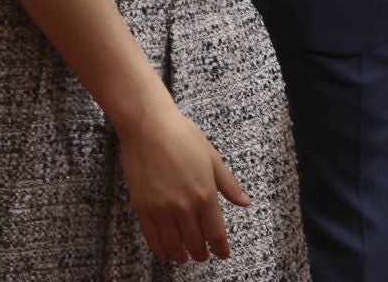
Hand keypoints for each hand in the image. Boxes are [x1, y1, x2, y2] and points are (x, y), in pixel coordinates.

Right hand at [116, 100, 250, 262]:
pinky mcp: (142, 207)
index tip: (223, 255)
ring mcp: (161, 209)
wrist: (149, 128)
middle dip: (201, 253)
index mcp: (205, 193)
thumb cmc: (184, 137)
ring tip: (185, 258)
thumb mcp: (213, 158)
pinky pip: (151, 236)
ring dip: (180, 255)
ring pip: (172, 243)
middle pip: (194, 241)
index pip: (215, 231)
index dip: (220, 247)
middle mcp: (184, 206)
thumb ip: (229, 184)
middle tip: (203, 257)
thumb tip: (245, 202)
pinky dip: (159, 248)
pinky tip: (164, 252)